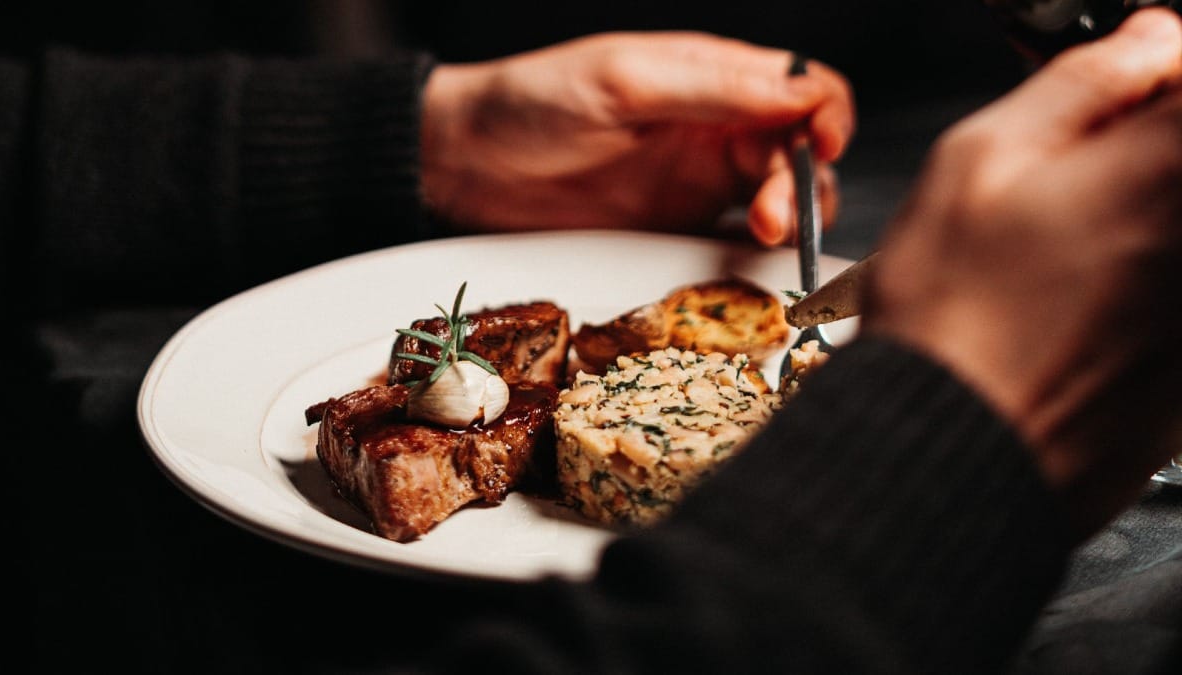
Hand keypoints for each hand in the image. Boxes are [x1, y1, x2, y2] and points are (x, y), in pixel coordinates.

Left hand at [419, 32, 853, 245]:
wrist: (466, 164)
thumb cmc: (532, 105)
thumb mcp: (623, 83)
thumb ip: (713, 89)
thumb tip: (802, 92)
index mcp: (710, 76)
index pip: (801, 87)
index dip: (826, 116)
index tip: (821, 149)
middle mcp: (714, 126)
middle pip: (799, 149)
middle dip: (802, 181)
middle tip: (766, 216)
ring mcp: (698, 179)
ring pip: (779, 195)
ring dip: (788, 215)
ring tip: (759, 234)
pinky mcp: (676, 225)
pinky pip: (736, 238)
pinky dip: (757, 251)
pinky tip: (748, 258)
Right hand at [863, 8, 1181, 538]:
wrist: (954, 448)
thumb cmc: (952, 317)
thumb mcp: (978, 160)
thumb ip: (1081, 85)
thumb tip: (1145, 45)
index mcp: (1174, 166)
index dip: (1158, 74)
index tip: (1128, 87)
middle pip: (1180, 163)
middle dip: (1143, 157)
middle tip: (1082, 177)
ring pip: (1169, 234)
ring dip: (1134, 228)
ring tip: (1065, 258)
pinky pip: (1170, 302)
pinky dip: (1138, 291)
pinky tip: (1077, 314)